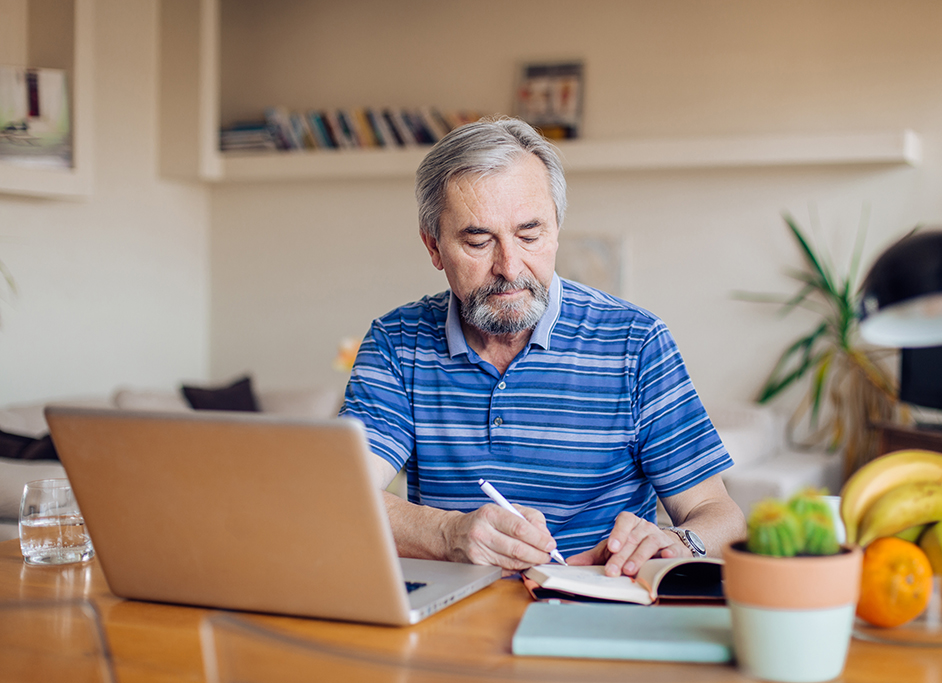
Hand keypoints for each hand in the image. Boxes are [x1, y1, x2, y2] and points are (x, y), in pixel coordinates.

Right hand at [442, 503, 556, 571]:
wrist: (454, 534)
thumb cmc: (485, 521)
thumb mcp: (506, 509)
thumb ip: (530, 517)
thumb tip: (545, 535)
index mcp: (490, 513)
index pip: (520, 528)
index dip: (539, 538)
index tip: (550, 544)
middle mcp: (481, 532)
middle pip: (518, 549)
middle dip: (538, 554)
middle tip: (547, 555)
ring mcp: (478, 551)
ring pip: (513, 563)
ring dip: (530, 563)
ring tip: (537, 558)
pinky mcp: (477, 566)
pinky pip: (505, 571)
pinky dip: (518, 569)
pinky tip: (521, 563)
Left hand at [567, 512, 688, 575]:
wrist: (666, 546)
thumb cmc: (634, 548)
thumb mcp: (613, 550)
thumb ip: (593, 556)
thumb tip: (569, 563)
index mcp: (631, 524)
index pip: (624, 522)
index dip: (618, 533)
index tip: (611, 548)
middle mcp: (646, 528)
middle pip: (634, 538)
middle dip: (622, 556)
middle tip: (613, 570)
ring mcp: (662, 537)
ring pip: (651, 543)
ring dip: (640, 557)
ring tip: (630, 570)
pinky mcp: (676, 550)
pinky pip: (674, 550)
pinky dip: (670, 554)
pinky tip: (664, 558)